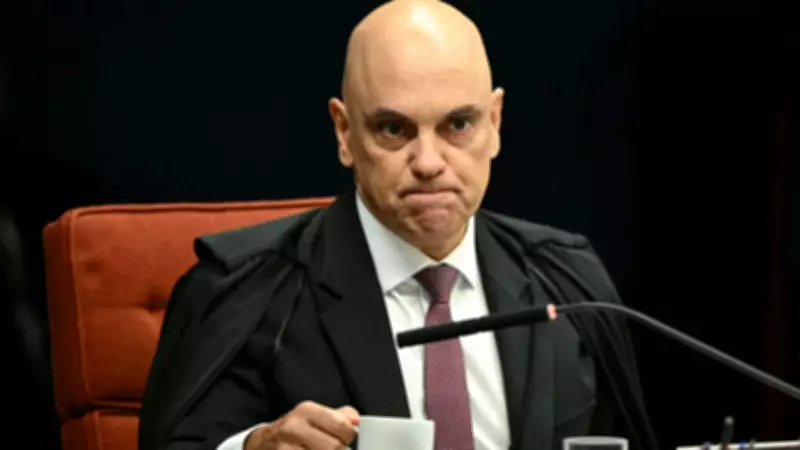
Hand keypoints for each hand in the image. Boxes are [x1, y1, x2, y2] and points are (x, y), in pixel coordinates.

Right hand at [244, 401, 359, 449]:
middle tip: (333, 448)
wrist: (263, 443)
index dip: (349, 436)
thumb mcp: (315, 416)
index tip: (345, 438)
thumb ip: (340, 416)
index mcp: (307, 410)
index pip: (342, 426)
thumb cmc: (296, 430)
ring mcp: (286, 447)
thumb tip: (356, 422)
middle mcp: (294, 427)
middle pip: (334, 447)